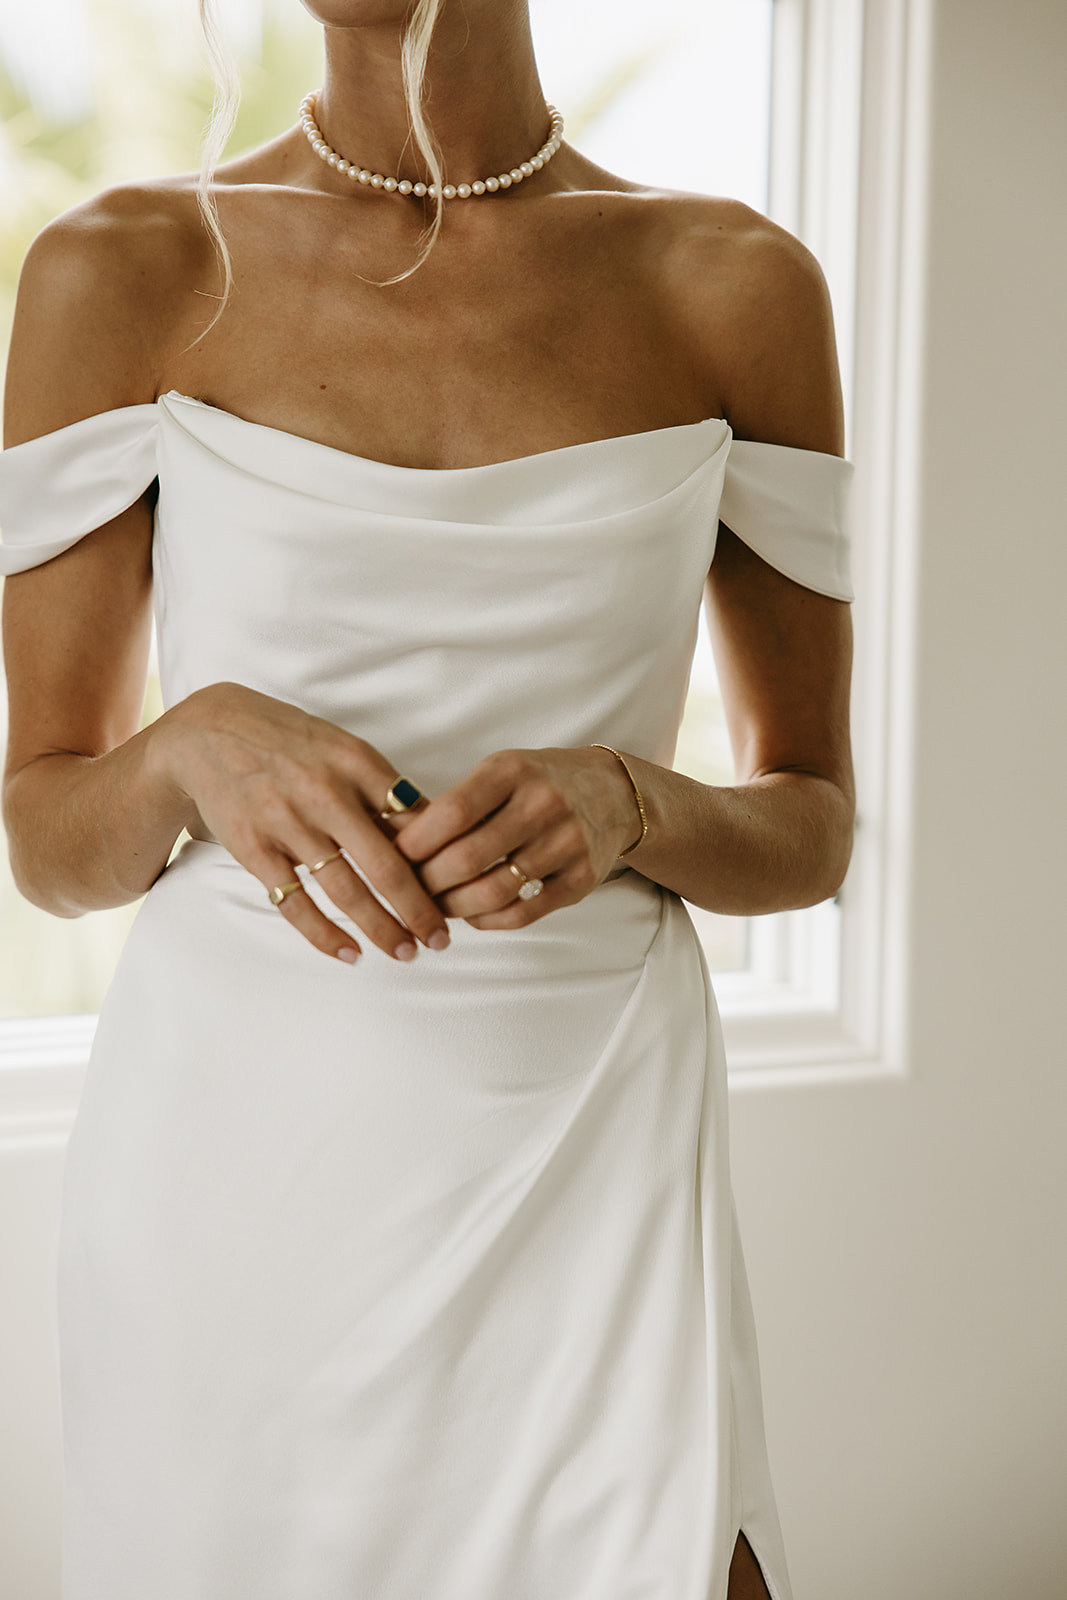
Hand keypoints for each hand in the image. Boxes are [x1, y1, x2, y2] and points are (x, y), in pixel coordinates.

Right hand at [153, 682, 449, 962]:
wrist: (209, 732)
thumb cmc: (291, 742)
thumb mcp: (343, 747)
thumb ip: (383, 787)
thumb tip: (436, 831)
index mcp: (357, 763)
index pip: (413, 820)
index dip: (442, 860)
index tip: (463, 890)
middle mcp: (325, 794)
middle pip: (386, 865)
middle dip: (420, 909)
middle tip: (442, 939)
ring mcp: (288, 824)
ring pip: (345, 891)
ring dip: (380, 928)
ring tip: (406, 953)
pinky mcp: (255, 849)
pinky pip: (296, 903)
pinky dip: (325, 934)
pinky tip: (350, 954)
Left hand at [394, 746, 643, 928]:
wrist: (614, 794)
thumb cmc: (538, 783)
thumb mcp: (502, 772)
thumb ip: (459, 804)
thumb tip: (397, 845)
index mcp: (513, 771)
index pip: (452, 812)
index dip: (415, 842)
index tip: (393, 856)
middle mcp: (544, 803)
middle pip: (468, 858)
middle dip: (428, 882)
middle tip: (408, 891)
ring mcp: (568, 842)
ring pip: (494, 891)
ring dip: (454, 907)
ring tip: (435, 907)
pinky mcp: (583, 878)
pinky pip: (524, 913)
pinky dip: (489, 920)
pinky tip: (473, 915)